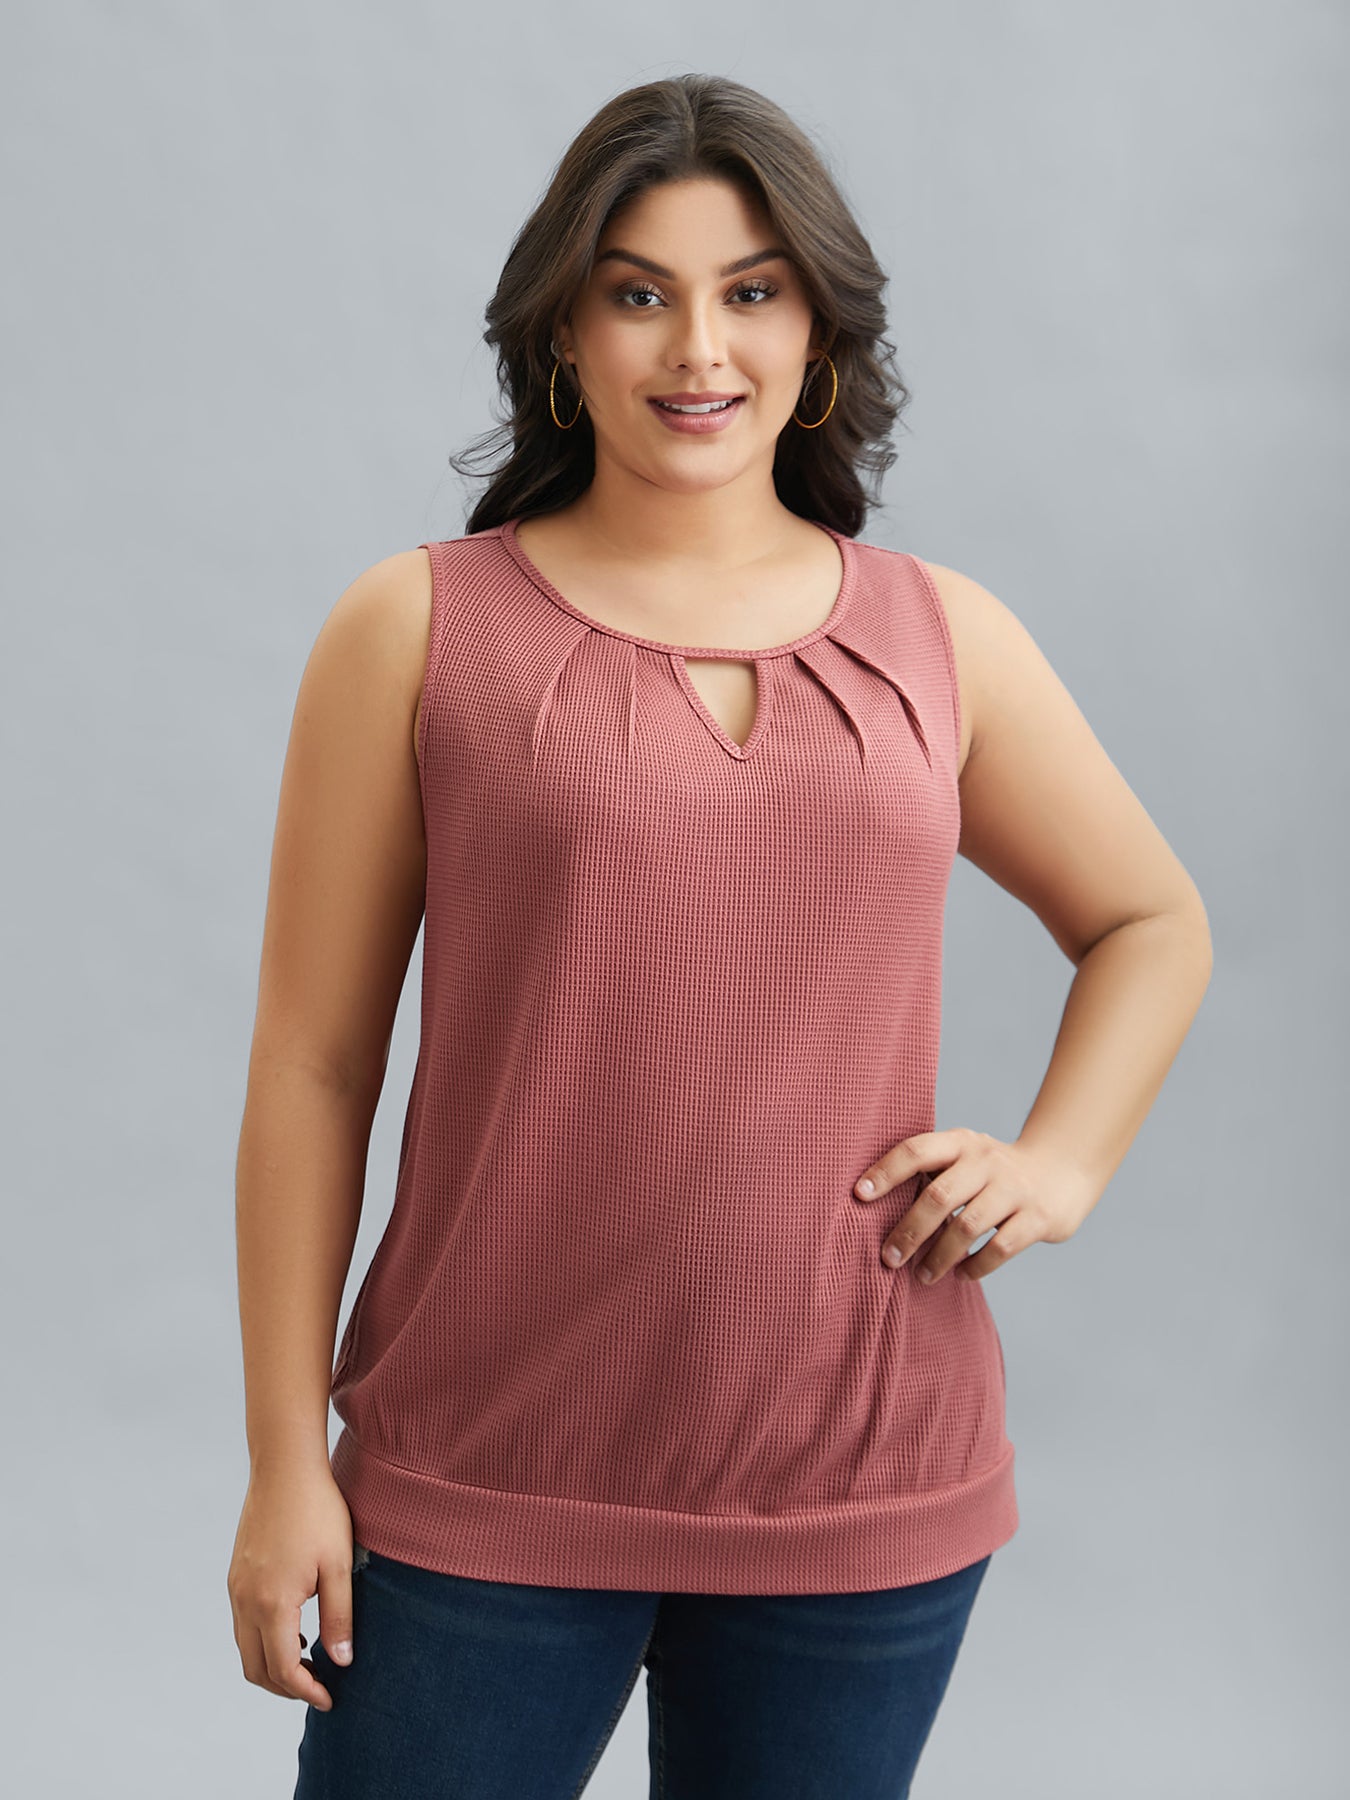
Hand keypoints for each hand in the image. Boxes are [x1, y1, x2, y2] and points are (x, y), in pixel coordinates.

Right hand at [227, 1463, 357, 1711]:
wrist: (284, 1467)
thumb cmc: (317, 1510)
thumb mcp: (339, 1564)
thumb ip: (339, 1617)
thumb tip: (342, 1661)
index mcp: (272, 1603)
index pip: (283, 1669)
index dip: (306, 1691)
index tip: (329, 1699)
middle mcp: (246, 1601)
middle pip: (257, 1669)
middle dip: (286, 1687)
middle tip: (319, 1686)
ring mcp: (236, 1587)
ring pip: (246, 1648)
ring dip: (273, 1665)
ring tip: (310, 1660)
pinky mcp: (235, 1575)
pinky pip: (243, 1624)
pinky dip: (263, 1640)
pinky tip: (295, 1628)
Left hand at [853, 1128, 1095, 1284]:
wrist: (1062, 1170)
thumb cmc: (993, 1171)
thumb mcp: (965, 1156)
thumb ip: (931, 1171)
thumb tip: (872, 1204)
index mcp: (961, 1142)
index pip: (916, 1151)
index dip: (886, 1172)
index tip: (858, 1196)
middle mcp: (986, 1161)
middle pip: (939, 1196)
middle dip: (909, 1232)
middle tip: (888, 1259)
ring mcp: (1014, 1189)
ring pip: (968, 1227)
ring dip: (939, 1257)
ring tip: (922, 1276)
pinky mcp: (1037, 1218)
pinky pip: (1000, 1248)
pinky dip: (976, 1266)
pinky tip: (962, 1275)